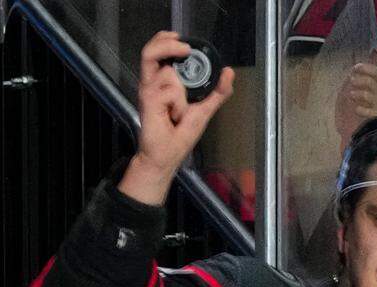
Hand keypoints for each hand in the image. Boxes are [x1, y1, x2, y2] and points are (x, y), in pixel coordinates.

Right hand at [119, 31, 234, 204]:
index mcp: (162, 83)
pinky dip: (178, 104)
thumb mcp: (204, 110)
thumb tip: (229, 72)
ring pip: (169, 72)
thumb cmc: (179, 136)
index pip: (157, 52)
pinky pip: (170, 91)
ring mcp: (148, 91)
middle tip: (184, 49)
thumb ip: (217, 92)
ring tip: (178, 111)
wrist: (165, 157)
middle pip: (151, 51)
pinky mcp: (147, 101)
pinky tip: (172, 116)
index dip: (165, 40)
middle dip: (166, 44)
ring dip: (181, 94)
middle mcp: (152, 84)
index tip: (180, 39)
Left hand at [334, 54, 376, 139]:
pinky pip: (369, 112)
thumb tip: (374, 51)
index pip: (376, 72)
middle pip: (372, 83)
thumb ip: (374, 69)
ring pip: (368, 96)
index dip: (365, 68)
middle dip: (360, 80)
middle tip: (351, 81)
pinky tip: (357, 109)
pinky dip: (361, 110)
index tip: (355, 68)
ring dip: (358, 94)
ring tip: (351, 95)